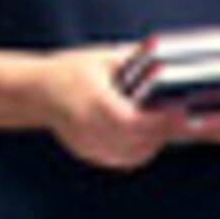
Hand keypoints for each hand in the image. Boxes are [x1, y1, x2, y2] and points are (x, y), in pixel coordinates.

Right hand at [48, 48, 182, 171]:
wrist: (38, 91)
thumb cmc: (72, 71)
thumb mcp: (103, 59)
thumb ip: (135, 62)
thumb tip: (170, 59)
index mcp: (94, 101)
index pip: (132, 120)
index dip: (159, 120)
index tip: (179, 111)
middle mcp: (89, 127)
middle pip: (138, 140)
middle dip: (163, 130)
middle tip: (182, 117)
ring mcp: (88, 144)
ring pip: (133, 154)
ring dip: (154, 141)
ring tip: (166, 124)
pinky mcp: (89, 153)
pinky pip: (123, 159)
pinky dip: (140, 150)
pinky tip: (149, 136)